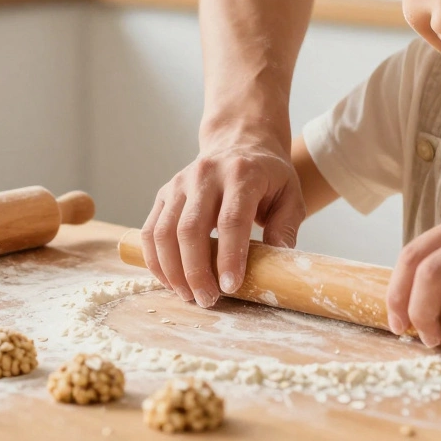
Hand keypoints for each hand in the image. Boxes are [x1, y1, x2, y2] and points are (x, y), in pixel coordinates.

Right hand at [140, 137, 305, 307]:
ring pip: (165, 231)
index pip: (231, 219)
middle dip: (196, 271)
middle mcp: (206, 175)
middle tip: (208, 300)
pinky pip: (150, 230)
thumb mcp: (291, 195)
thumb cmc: (269, 176)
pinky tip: (169, 280)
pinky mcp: (164, 193)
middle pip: (191, 228)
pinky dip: (155, 260)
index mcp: (241, 174)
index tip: (230, 286)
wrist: (240, 141)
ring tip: (188, 295)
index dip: (229, 256)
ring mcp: (180, 183)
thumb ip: (286, 228)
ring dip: (173, 270)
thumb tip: (279, 265)